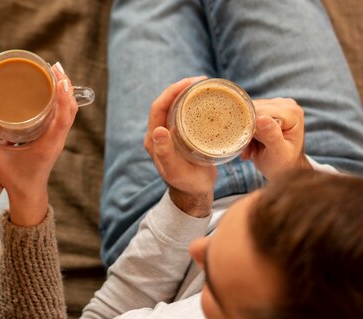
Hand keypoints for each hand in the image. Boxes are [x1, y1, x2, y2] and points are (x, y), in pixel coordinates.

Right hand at [0, 64, 77, 225]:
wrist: (28, 194)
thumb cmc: (13, 179)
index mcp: (48, 145)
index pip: (63, 117)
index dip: (63, 97)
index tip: (59, 79)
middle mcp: (57, 140)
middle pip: (70, 109)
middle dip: (65, 86)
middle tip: (54, 67)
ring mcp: (57, 139)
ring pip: (69, 111)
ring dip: (65, 91)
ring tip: (54, 72)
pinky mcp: (54, 138)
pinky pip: (63, 116)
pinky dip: (61, 100)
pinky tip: (52, 89)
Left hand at [144, 76, 216, 216]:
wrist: (195, 193)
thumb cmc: (186, 184)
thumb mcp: (175, 170)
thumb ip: (165, 153)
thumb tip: (158, 130)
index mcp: (153, 139)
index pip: (158, 108)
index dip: (171, 92)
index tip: (189, 82)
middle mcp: (160, 134)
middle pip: (167, 103)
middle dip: (182, 88)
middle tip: (202, 80)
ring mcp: (171, 134)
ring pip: (177, 107)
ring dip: (189, 94)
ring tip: (206, 86)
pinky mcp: (183, 136)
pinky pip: (187, 114)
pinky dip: (196, 104)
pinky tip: (209, 100)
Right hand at [241, 98, 310, 181]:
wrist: (285, 169)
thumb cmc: (284, 163)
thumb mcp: (278, 153)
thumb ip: (271, 136)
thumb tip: (261, 119)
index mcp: (292, 113)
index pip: (261, 111)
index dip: (251, 126)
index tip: (251, 145)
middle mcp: (286, 105)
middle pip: (253, 110)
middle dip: (248, 130)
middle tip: (250, 149)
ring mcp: (276, 106)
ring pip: (248, 113)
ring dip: (245, 132)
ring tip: (251, 148)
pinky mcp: (266, 110)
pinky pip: (248, 116)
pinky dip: (246, 132)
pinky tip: (251, 145)